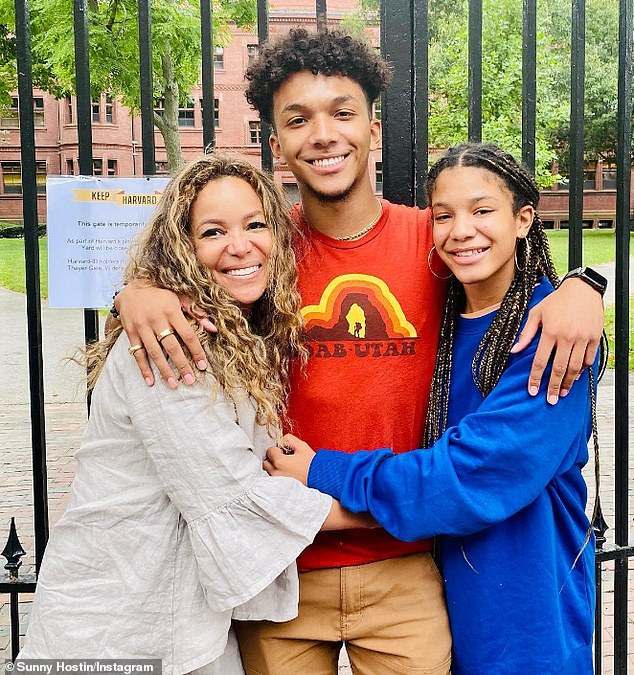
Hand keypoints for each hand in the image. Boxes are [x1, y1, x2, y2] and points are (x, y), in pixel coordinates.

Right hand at [116, 281, 209, 387]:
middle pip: (171, 346)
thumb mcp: (180, 298)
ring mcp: (142, 327)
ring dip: (164, 370)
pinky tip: (150, 381)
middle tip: (190, 380)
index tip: (203, 365)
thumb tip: (213, 328)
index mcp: (172, 311)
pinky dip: (143, 368)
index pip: (188, 335)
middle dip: (181, 365)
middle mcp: (157, 319)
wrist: (131, 287)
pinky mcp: (131, 332)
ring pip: (154, 352)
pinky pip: (137, 353)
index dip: (196, 351)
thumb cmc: (161, 294)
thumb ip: (197, 312)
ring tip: (173, 384)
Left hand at [263, 433, 314, 484]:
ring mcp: (278, 482)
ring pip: (269, 471)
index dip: (278, 448)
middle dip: (274, 458)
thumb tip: (281, 441)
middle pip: (266, 462)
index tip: (286, 451)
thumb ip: (288, 439)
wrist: (322, 480)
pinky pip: (274, 479)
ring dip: (275, 467)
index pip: (270, 450)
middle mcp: (275, 473)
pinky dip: (278, 475)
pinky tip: (289, 473)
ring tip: (289, 466)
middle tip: (286, 457)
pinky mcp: (281, 488)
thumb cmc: (312, 464)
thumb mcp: (302, 446)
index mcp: (279, 462)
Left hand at [510, 277, 603, 402]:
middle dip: (554, 387)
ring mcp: (583, 338)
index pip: (540, 361)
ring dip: (569, 382)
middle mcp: (567, 337)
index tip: (532, 391)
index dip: (536, 378)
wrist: (583, 289)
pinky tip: (576, 377)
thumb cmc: (556, 301)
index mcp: (550, 332)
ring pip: (575, 367)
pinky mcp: (595, 338)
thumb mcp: (536, 313)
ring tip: (563, 393)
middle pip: (559, 369)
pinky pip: (589, 359)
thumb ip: (526, 334)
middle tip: (550, 400)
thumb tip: (514, 352)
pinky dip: (583, 370)